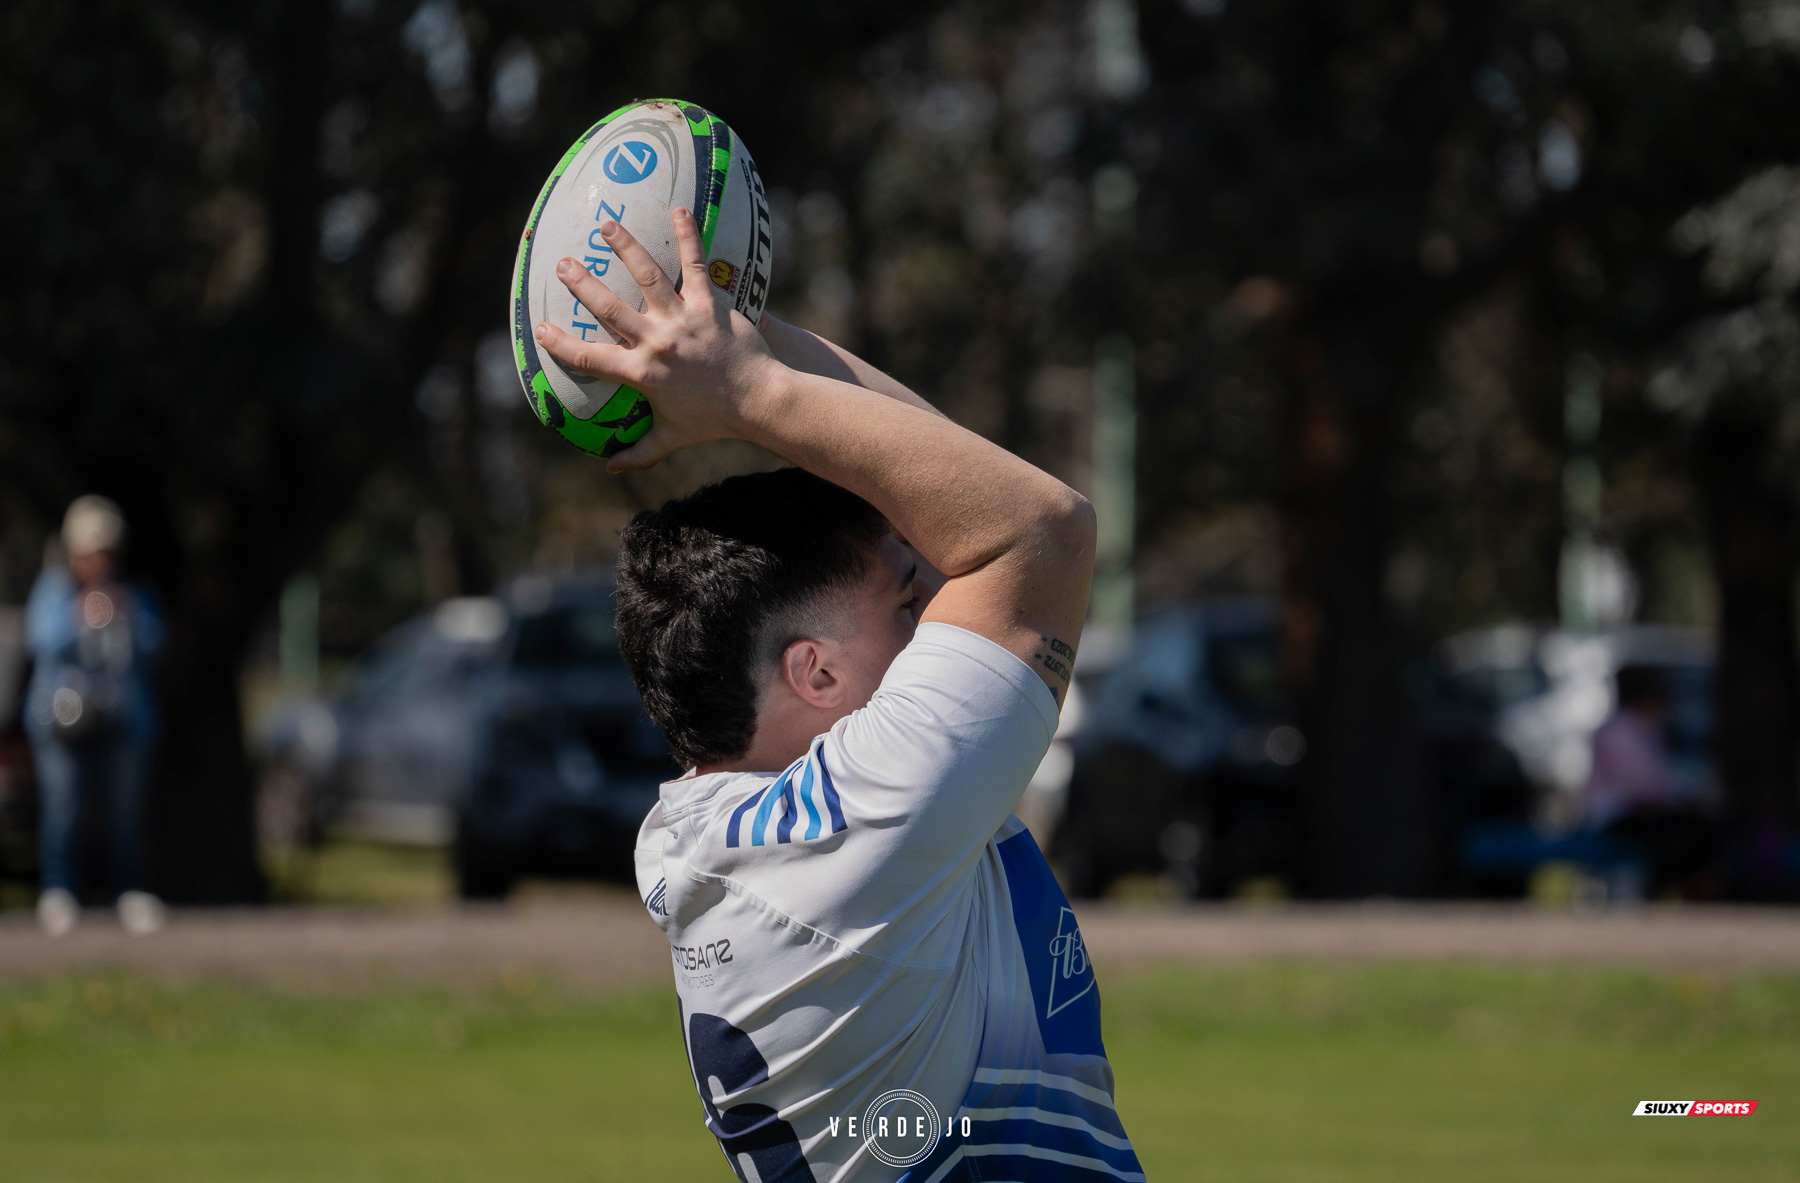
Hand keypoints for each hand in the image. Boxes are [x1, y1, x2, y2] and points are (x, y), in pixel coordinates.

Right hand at [532, 209, 781, 471]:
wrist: (760, 401)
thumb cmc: (714, 421)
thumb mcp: (671, 438)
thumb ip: (639, 452)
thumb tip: (611, 466)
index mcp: (642, 374)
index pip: (591, 359)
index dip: (561, 345)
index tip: (540, 329)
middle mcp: (657, 342)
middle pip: (609, 308)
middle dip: (582, 284)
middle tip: (563, 263)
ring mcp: (683, 319)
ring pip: (648, 276)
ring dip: (625, 248)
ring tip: (607, 227)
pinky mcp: (711, 304)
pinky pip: (696, 264)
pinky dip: (687, 235)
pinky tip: (678, 209)